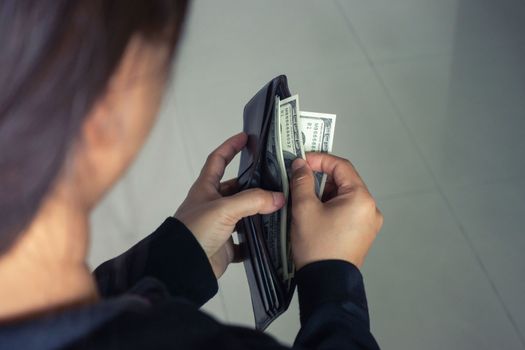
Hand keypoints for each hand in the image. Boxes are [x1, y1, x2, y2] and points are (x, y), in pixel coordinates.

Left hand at [174, 132, 284, 278]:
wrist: (184, 267)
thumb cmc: (194, 231)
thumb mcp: (223, 209)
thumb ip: (252, 200)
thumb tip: (278, 197)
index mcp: (206, 189)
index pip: (218, 160)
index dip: (230, 147)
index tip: (245, 138)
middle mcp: (212, 205)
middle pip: (237, 188)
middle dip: (255, 184)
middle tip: (275, 180)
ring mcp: (220, 225)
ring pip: (244, 213)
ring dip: (259, 211)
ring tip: (280, 206)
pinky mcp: (226, 246)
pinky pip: (246, 240)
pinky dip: (258, 239)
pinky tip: (271, 235)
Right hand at [290, 154, 382, 269]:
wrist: (326, 283)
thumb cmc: (317, 247)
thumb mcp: (304, 209)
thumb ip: (302, 181)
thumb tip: (301, 165)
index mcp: (361, 198)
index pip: (341, 166)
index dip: (320, 160)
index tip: (302, 161)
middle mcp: (370, 208)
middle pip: (344, 181)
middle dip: (321, 179)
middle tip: (299, 181)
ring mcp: (369, 223)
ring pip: (345, 197)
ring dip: (325, 194)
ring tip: (305, 202)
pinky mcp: (363, 234)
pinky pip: (348, 211)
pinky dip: (332, 207)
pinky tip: (316, 215)